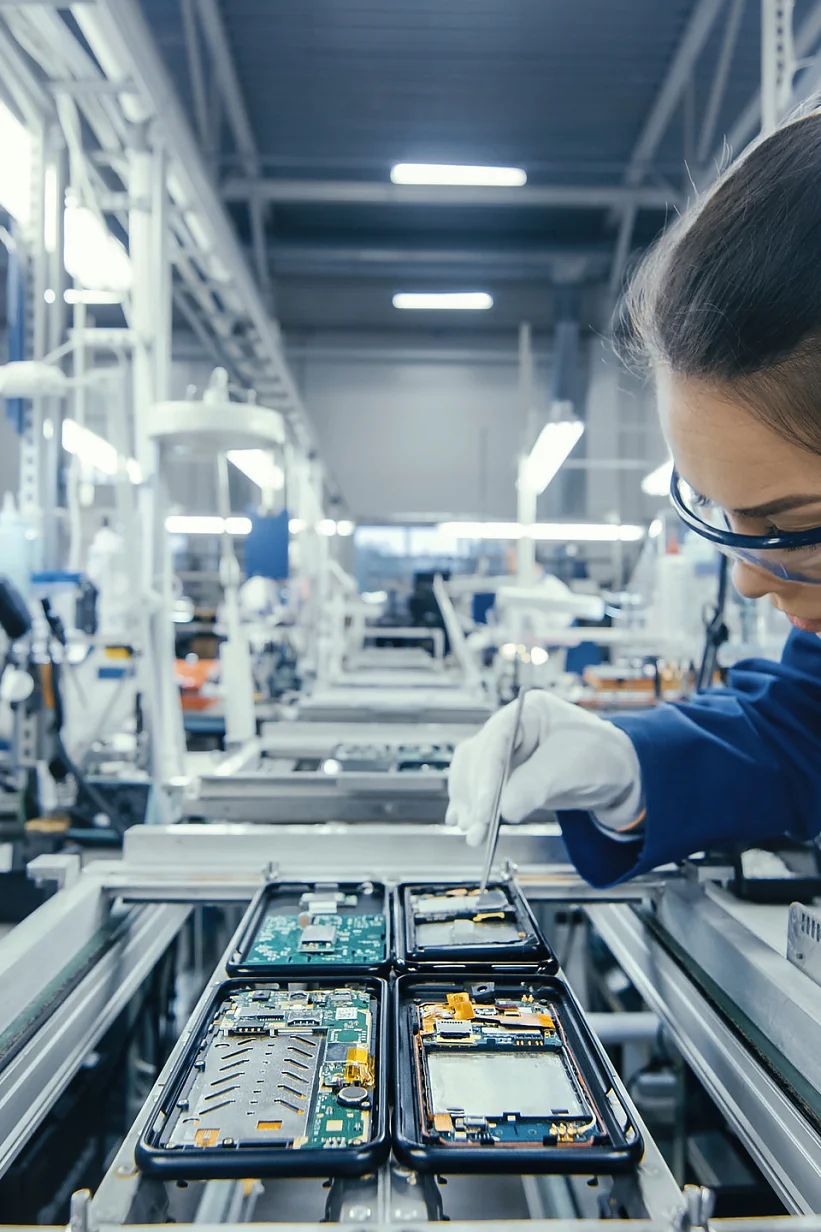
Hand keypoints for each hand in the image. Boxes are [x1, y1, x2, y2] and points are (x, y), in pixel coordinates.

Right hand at [446, 690, 641, 846]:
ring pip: (471, 774)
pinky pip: (478, 788)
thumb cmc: (601, 756)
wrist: (616, 774)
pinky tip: (463, 821)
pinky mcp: (504, 775)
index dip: (486, 774)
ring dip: (468, 803)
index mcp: (527, 711)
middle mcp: (510, 728)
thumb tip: (505, 809)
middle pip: (478, 758)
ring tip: (472, 831)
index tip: (485, 805)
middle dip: (476, 795)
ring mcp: (505, 752)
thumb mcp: (571, 767)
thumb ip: (536, 785)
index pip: (496, 740)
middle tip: (477, 826)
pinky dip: (471, 806)